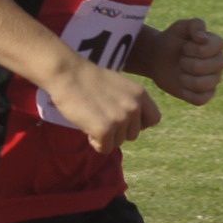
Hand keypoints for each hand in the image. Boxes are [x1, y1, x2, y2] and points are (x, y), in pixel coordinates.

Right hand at [44, 59, 160, 153]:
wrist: (67, 73)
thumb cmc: (88, 79)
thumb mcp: (119, 86)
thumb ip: (130, 102)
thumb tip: (132, 123)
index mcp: (140, 94)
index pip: (154, 119)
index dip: (140, 123)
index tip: (124, 120)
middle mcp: (134, 106)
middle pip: (133, 135)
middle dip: (118, 132)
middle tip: (100, 118)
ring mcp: (120, 119)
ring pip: (118, 143)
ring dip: (105, 137)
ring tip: (92, 119)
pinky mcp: (105, 130)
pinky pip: (105, 149)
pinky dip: (95, 143)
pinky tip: (87, 127)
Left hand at [147, 18, 222, 106]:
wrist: (158, 58)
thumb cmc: (172, 40)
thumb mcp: (181, 26)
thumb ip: (195, 25)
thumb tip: (203, 38)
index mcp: (218, 45)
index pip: (210, 50)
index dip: (193, 49)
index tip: (185, 46)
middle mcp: (220, 63)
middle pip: (206, 68)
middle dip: (187, 63)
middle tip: (181, 60)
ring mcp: (214, 80)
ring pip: (202, 85)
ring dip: (185, 78)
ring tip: (181, 71)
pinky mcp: (205, 95)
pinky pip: (200, 99)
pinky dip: (186, 93)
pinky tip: (181, 84)